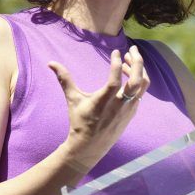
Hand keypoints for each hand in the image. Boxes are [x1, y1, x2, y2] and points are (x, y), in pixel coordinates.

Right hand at [47, 46, 149, 171]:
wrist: (90, 146)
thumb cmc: (80, 121)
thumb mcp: (73, 100)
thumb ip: (65, 79)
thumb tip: (51, 63)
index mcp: (104, 102)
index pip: (115, 80)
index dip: (117, 64)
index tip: (115, 52)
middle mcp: (120, 105)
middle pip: (137, 80)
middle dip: (137, 62)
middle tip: (132, 49)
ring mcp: (129, 109)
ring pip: (143, 85)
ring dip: (139, 70)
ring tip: (129, 60)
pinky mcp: (133, 111)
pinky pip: (140, 91)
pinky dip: (138, 79)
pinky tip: (128, 73)